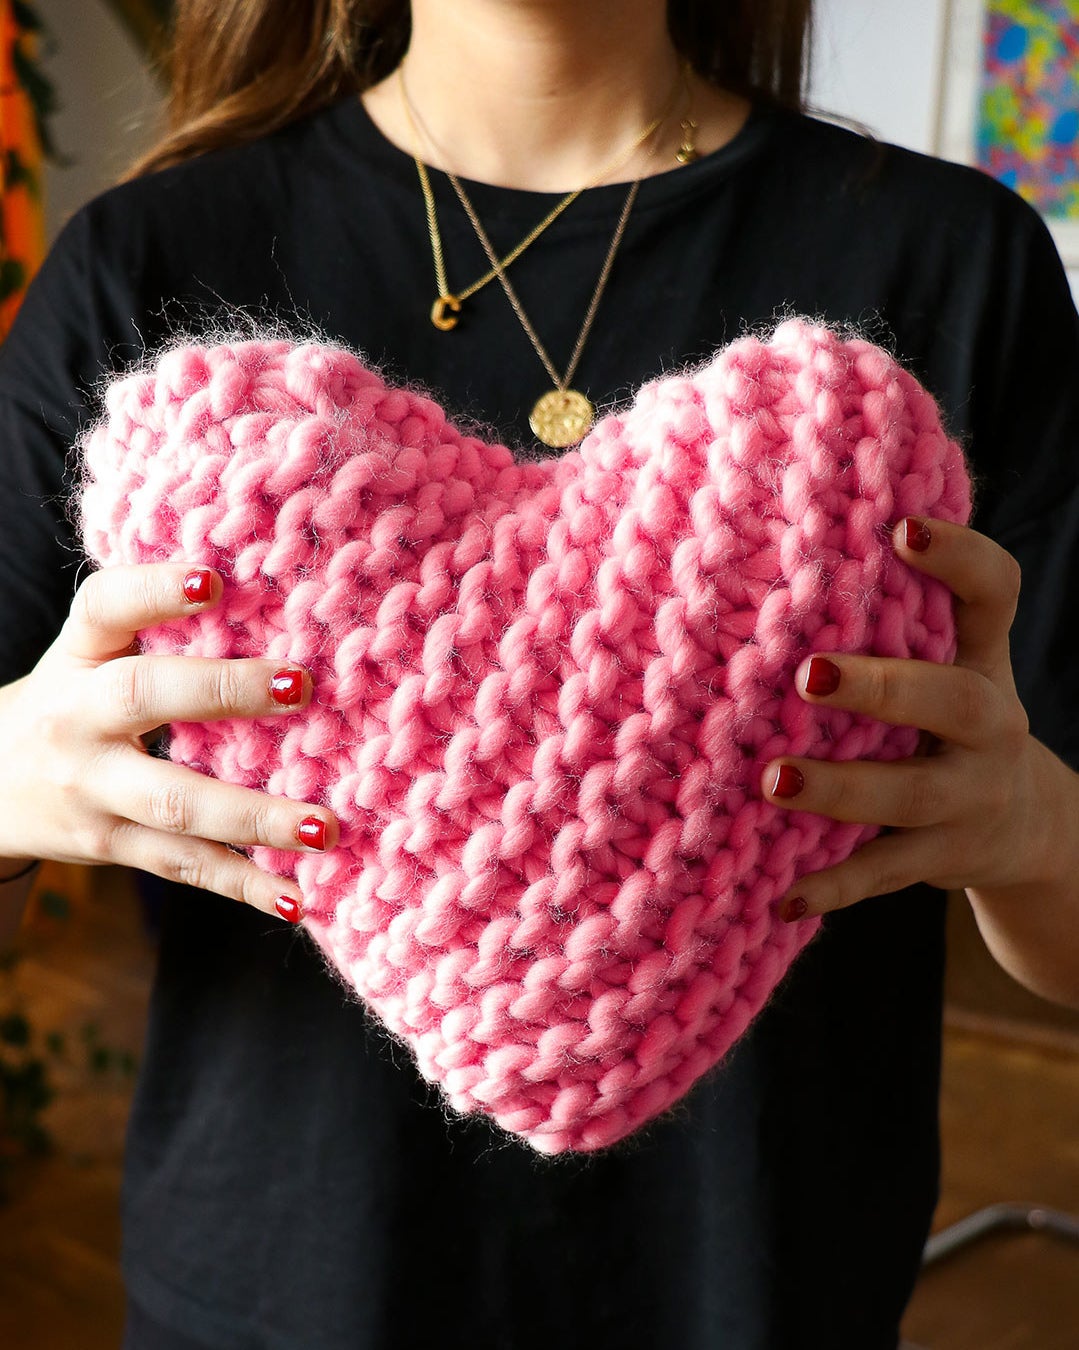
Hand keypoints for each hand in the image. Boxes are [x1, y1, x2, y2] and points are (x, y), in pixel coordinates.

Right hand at [0, 564, 337, 922]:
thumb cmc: (73, 701)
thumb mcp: (92, 655)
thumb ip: (156, 627)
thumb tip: (277, 600)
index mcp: (78, 655)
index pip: (105, 608)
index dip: (155, 590)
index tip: (214, 577)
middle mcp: (77, 717)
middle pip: (143, 697)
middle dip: (224, 691)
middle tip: (301, 688)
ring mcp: (92, 790)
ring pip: (175, 803)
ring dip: (255, 818)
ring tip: (324, 826)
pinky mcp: (111, 845)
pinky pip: (184, 866)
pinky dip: (244, 885)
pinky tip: (296, 897)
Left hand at [759, 517, 1056, 921]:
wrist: (1024, 825)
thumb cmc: (946, 718)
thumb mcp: (945, 663)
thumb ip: (896, 618)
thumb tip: (780, 549)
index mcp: (981, 659)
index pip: (993, 594)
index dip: (958, 559)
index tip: (900, 528)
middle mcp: (988, 724)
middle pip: (954, 701)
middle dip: (883, 688)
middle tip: (807, 676)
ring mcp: (971, 796)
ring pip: (911, 795)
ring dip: (841, 789)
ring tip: (773, 781)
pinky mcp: (944, 856)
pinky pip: (886, 873)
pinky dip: (833, 887)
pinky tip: (782, 895)